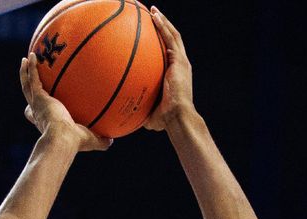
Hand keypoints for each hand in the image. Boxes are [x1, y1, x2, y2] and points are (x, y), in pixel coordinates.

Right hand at [20, 54, 112, 151]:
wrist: (62, 139)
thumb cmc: (75, 143)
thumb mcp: (90, 140)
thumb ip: (101, 140)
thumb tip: (112, 140)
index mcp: (47, 122)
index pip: (37, 115)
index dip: (35, 111)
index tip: (36, 105)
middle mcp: (39, 113)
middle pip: (30, 97)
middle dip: (28, 86)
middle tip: (28, 76)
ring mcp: (37, 104)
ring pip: (27, 84)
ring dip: (25, 72)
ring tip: (26, 59)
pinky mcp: (39, 97)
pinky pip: (33, 78)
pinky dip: (31, 67)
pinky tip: (32, 55)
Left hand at [144, 6, 195, 131]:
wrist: (178, 117)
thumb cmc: (165, 120)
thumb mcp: (149, 113)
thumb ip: (139, 110)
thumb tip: (124, 117)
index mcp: (174, 75)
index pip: (167, 55)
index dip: (160, 43)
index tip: (149, 35)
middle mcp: (180, 66)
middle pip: (171, 41)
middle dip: (162, 27)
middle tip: (151, 16)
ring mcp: (181, 62)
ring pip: (173, 35)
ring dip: (163, 21)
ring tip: (152, 10)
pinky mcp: (180, 60)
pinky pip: (171, 38)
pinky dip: (163, 25)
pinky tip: (154, 15)